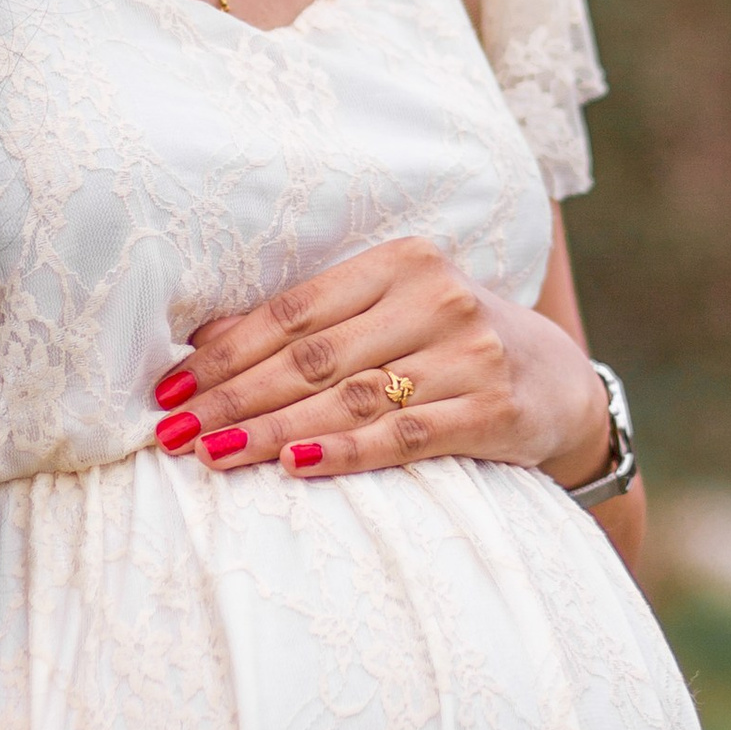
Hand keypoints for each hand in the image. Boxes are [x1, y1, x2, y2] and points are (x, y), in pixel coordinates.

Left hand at [155, 237, 610, 483]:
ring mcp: (468, 355)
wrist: (562, 382)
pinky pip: (403, 436)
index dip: (227, 351)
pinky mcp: (492, 411)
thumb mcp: (393, 312)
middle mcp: (436, 300)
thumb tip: (204, 344)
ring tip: (212, 453)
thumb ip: (314, 322)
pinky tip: (295, 465)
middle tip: (172, 430)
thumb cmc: (452, 344)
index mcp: (402, 263)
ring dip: (271, 430)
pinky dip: (345, 452)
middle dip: (234, 397)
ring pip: (349, 399)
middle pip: (313, 357)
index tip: (168, 387)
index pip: (295, 311)